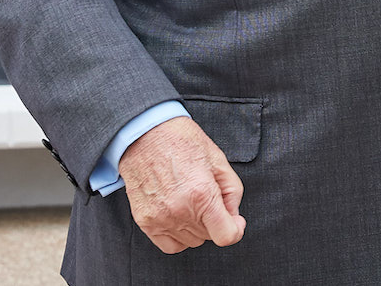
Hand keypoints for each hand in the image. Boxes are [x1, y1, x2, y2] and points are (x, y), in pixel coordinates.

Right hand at [118, 117, 245, 253]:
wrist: (144, 135)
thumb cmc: (181, 142)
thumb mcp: (218, 159)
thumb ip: (232, 192)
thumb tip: (234, 216)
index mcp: (202, 194)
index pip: (226, 235)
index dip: (236, 230)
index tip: (236, 221)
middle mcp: (180, 211)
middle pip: (209, 237)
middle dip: (216, 222)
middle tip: (210, 199)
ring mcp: (160, 219)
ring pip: (191, 242)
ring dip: (198, 228)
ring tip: (193, 202)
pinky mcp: (145, 222)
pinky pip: (169, 245)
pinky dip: (179, 236)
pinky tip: (181, 216)